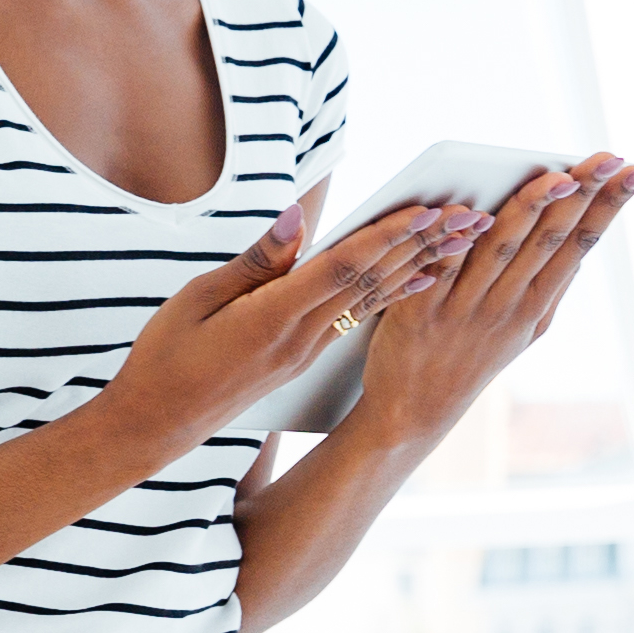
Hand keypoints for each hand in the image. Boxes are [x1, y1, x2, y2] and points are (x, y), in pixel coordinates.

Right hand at [94, 192, 487, 452]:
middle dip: (425, 245)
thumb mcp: (198, 300)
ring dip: (422, 263)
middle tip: (475, 215)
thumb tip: (297, 219)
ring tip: (466, 238)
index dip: (387, 237)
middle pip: (373, 281)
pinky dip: (396, 292)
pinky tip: (425, 278)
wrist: (158, 423)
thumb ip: (255, 261)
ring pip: (374, 298)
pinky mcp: (305, 356)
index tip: (427, 209)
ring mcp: (307, 351)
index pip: (342, 269)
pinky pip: (360, 316)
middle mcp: (301, 339)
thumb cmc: (166, 357)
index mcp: (273, 320)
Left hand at [345, 158, 633, 443]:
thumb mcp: (522, 332)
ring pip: (504, 248)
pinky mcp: (420, 312)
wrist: (413, 413)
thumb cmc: (469, 359)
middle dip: (584, 195)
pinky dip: (458, 240)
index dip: (608, 207)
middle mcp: (506, 306)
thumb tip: (582, 241)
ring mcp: (465, 309)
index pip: (579, 245)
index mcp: (535, 307)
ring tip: (560, 177)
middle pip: (550, 239)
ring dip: (533, 210)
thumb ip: (549, 288)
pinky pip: (442, 268)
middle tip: (612, 159)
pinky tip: (476, 211)